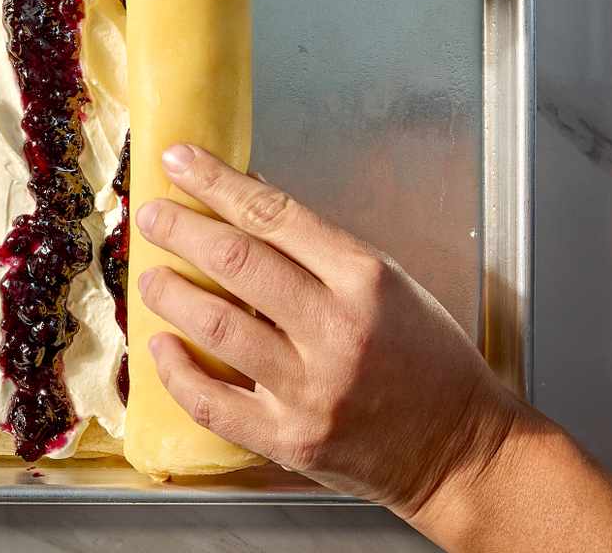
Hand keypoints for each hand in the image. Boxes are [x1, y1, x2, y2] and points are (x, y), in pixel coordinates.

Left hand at [136, 144, 523, 515]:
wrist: (461, 450)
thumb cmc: (426, 358)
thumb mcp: (388, 282)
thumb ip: (317, 245)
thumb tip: (245, 196)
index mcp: (364, 279)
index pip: (273, 214)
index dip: (215, 181)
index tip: (177, 161)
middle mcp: (336, 329)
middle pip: (236, 262)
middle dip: (179, 230)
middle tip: (150, 216)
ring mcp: (311, 388)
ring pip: (216, 327)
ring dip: (169, 295)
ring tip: (151, 278)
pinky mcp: (290, 440)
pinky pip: (212, 402)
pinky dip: (176, 371)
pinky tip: (161, 347)